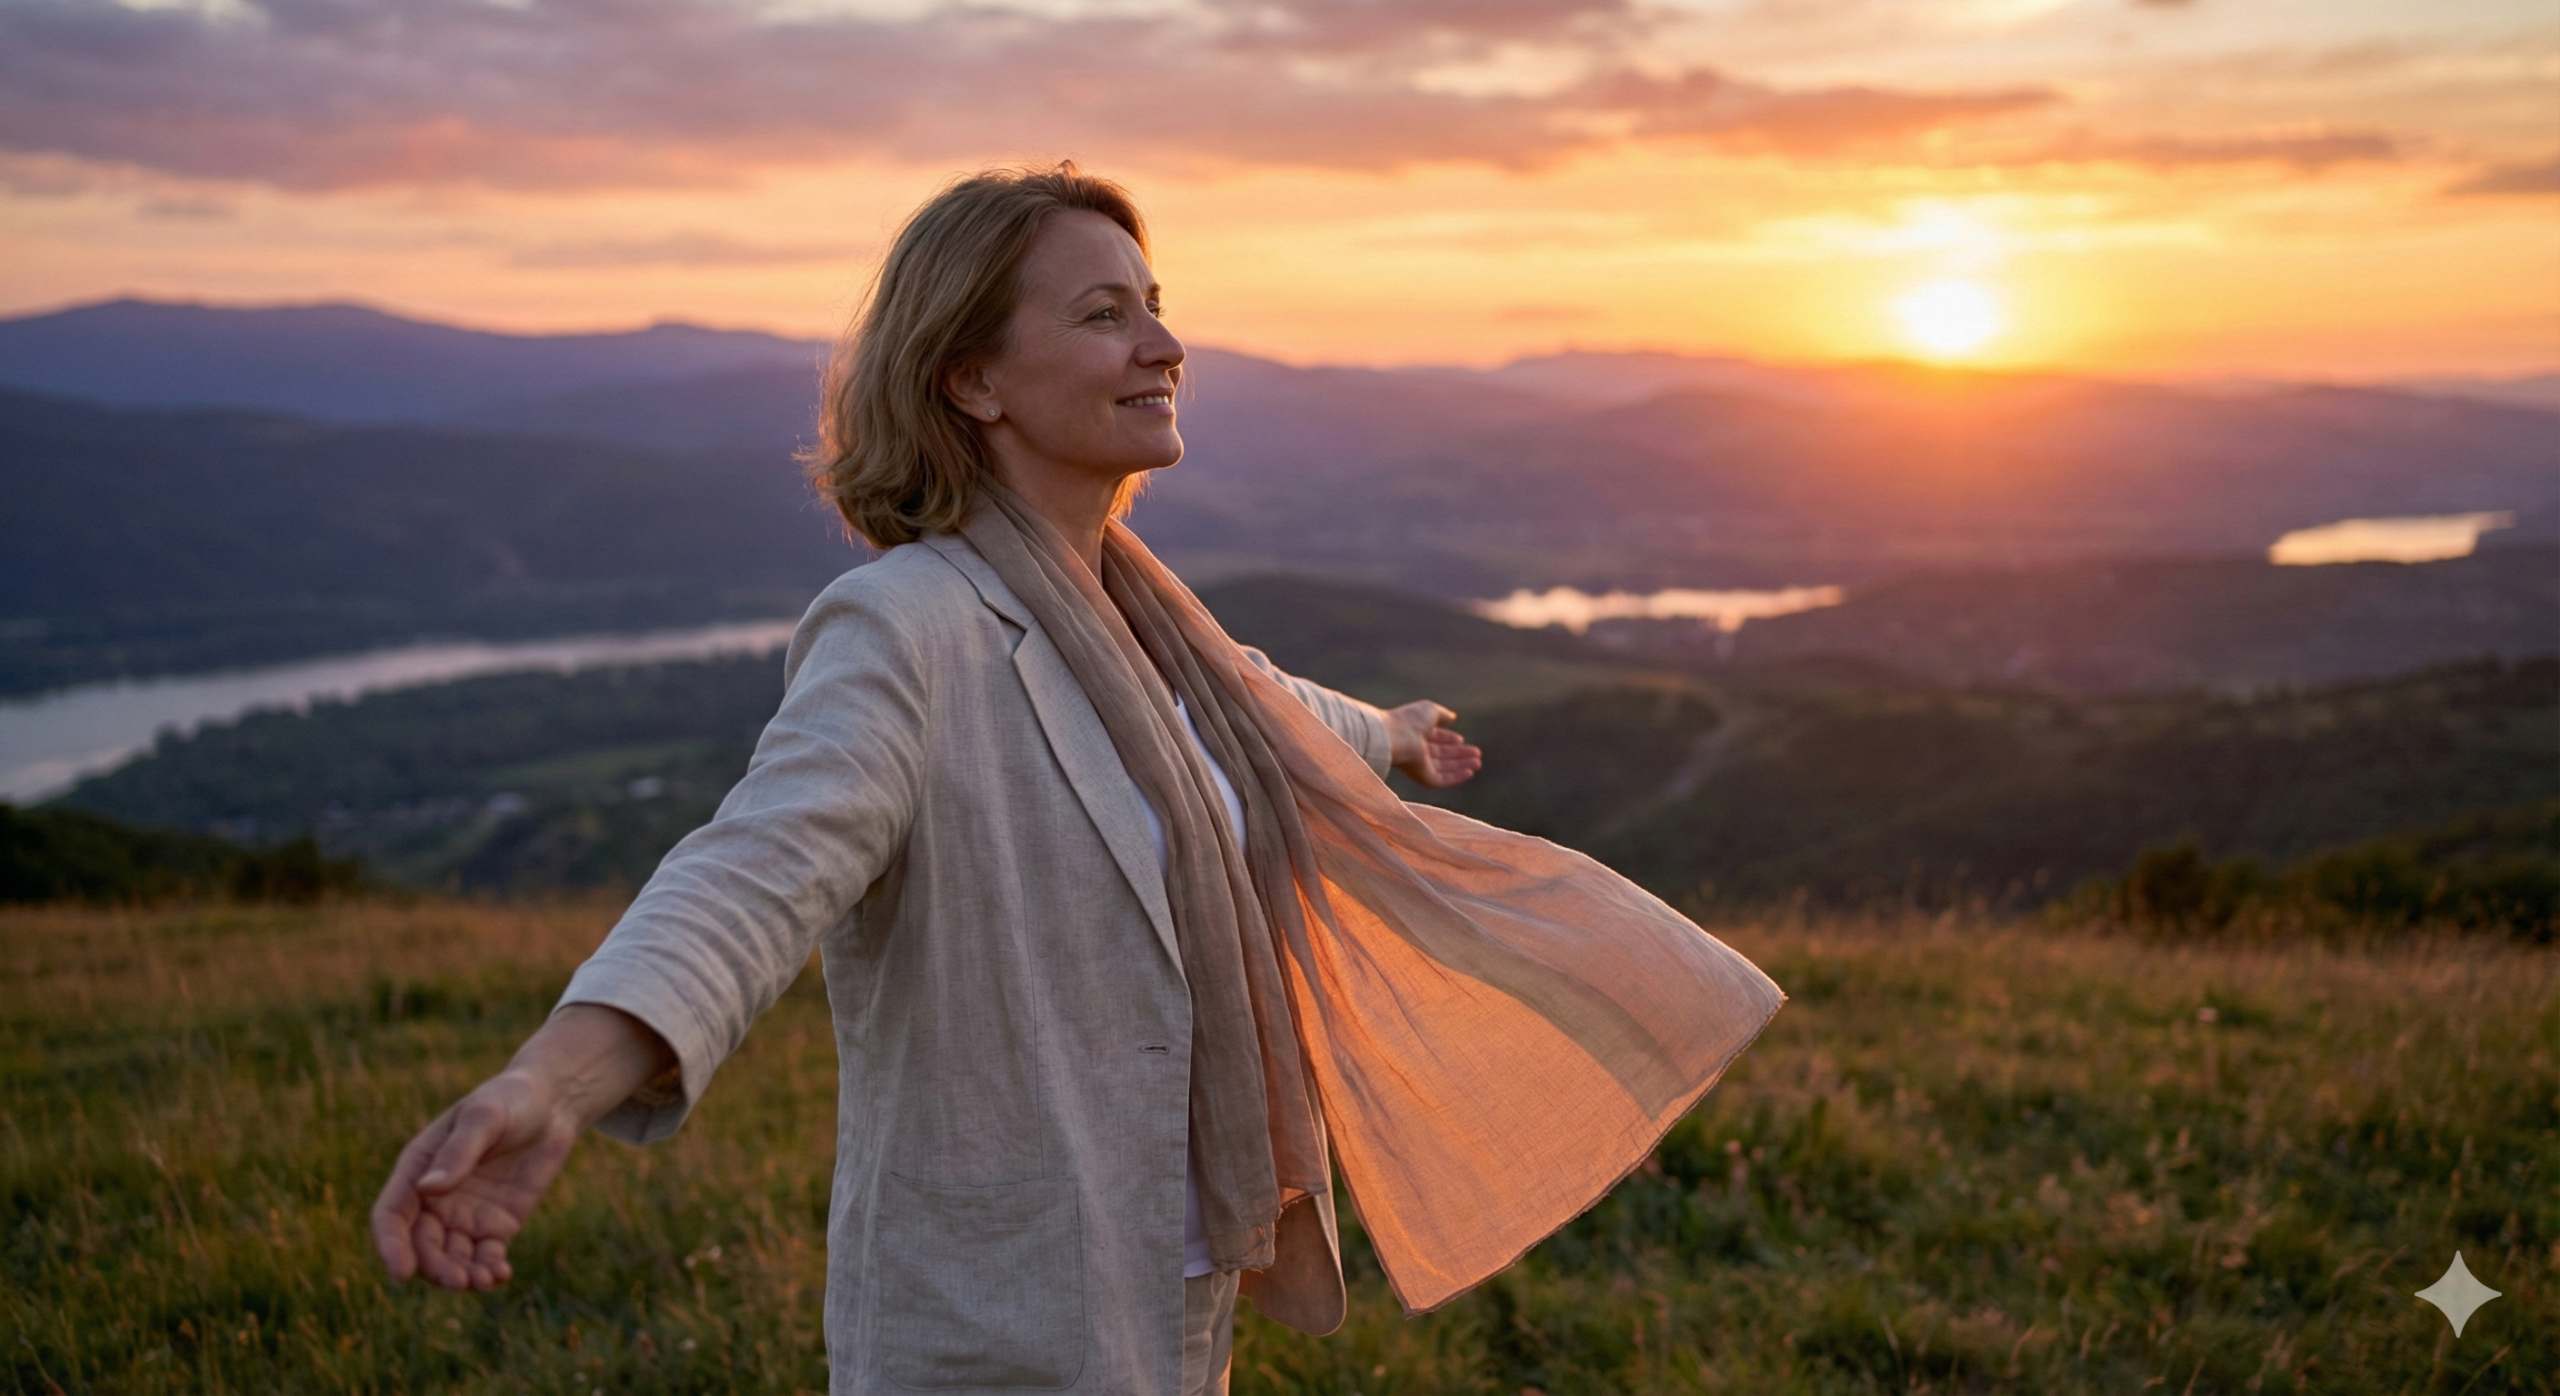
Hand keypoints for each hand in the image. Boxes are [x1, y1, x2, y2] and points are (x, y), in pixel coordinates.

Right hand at [371, 1003, 674, 1290]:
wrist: (554, 1104)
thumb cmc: (511, 1099)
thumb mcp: (485, 1118)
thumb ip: (459, 1152)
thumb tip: (428, 1190)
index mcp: (417, 1168)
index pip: (391, 1215)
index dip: (391, 1246)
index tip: (402, 1274)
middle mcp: (434, 1197)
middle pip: (421, 1245)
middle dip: (434, 1268)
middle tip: (459, 1281)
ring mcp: (464, 1214)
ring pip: (451, 1258)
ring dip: (461, 1276)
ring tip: (484, 1280)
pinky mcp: (496, 1224)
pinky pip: (485, 1256)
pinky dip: (489, 1270)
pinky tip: (501, 1275)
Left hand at [1385, 701, 1482, 787]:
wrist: (1395, 736)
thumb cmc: (1410, 720)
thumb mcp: (1430, 711)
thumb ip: (1443, 714)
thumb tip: (1453, 717)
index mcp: (1416, 733)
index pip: (1435, 739)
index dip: (1448, 739)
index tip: (1460, 740)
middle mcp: (1418, 750)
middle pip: (1442, 755)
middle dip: (1459, 754)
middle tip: (1477, 754)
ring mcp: (1420, 765)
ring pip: (1444, 768)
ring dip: (1462, 766)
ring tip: (1477, 763)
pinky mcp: (1423, 777)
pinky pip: (1442, 780)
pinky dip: (1456, 777)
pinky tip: (1469, 772)